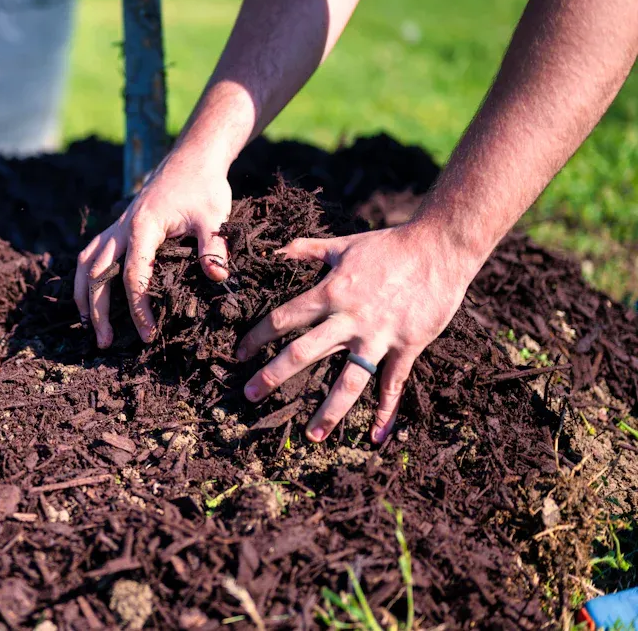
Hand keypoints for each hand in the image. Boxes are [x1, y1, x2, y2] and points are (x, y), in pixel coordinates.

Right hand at [75, 153, 232, 347]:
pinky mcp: (117, 228)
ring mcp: (116, 227)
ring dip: (83, 296)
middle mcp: (122, 228)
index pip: (133, 275)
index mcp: (143, 227)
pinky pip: (91, 254)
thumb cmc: (204, 188)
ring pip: (86, 264)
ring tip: (87, 327)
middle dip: (98, 311)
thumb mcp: (214, 216)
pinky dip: (84, 278)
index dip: (138, 308)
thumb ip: (214, 247)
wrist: (191, 159)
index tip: (147, 334)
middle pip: (98, 274)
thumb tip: (217, 278)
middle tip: (105, 343)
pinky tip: (88, 297)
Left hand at [235, 222, 479, 443]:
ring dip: (329, 411)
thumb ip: (306, 249)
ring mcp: (379, 336)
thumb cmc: (389, 245)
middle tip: (249, 396)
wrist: (440, 247)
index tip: (240, 353)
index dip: (257, 337)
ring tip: (312, 436)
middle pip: (303, 353)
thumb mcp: (343, 244)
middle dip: (273, 376)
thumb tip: (276, 250)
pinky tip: (376, 435)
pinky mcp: (407, 346)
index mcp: (330, 293)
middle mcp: (349, 319)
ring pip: (348, 381)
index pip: (283, 319)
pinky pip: (393, 384)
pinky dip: (386, 411)